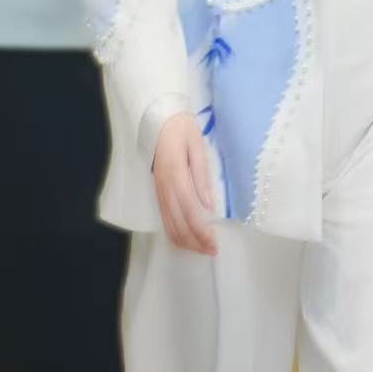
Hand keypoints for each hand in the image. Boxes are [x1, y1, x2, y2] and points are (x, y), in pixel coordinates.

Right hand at [152, 111, 217, 254]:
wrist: (160, 120)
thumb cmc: (182, 129)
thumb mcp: (197, 145)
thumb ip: (202, 175)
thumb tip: (209, 205)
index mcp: (176, 176)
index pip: (190, 211)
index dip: (202, 231)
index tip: (214, 244)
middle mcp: (165, 189)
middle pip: (179, 224)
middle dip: (196, 241)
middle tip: (213, 251)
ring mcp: (159, 192)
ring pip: (170, 225)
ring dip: (186, 241)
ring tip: (203, 249)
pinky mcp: (158, 193)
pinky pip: (165, 219)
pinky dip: (175, 233)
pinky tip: (186, 239)